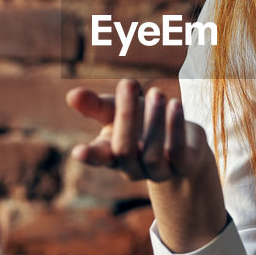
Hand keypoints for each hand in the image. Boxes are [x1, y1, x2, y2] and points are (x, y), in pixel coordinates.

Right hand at [66, 79, 214, 182]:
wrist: (183, 143)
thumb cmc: (142, 123)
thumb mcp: (117, 111)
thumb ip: (95, 106)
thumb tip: (72, 95)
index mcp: (111, 154)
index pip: (98, 157)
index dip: (89, 156)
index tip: (79, 151)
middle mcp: (132, 167)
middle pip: (123, 149)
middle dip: (126, 115)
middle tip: (128, 82)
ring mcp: (157, 171)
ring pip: (150, 154)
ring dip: (153, 120)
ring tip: (156, 92)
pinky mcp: (182, 166)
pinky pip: (178, 152)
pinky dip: (175, 127)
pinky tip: (175, 104)